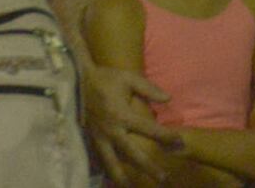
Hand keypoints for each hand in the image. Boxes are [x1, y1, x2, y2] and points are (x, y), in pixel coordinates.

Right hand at [81, 64, 181, 187]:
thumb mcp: (129, 78)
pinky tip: (113, 179)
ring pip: (112, 163)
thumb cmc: (105, 78)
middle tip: (163, 178)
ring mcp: (99, 138)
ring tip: (132, 187)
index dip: (165, 136)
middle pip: (133, 154)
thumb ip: (149, 89)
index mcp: (123, 115)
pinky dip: (106, 170)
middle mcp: (112, 131)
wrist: (75, 82)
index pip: (149, 130)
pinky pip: (99, 159)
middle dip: (149, 167)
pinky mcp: (90, 140)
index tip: (179, 142)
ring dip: (122, 177)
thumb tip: (168, 99)